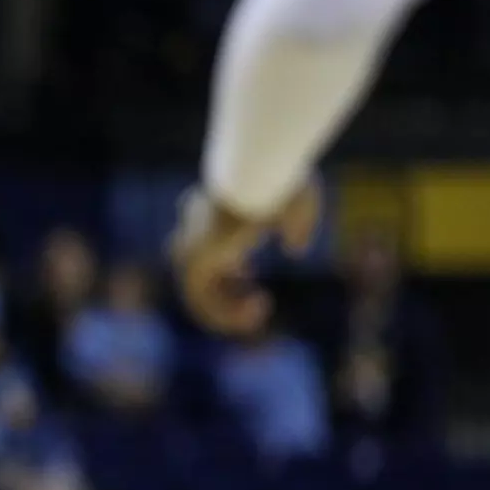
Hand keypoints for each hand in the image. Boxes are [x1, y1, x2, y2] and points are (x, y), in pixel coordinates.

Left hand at [168, 181, 322, 336]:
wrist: (259, 174)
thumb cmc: (280, 184)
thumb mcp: (297, 205)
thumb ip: (298, 226)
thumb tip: (295, 250)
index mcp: (208, 211)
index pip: (203, 246)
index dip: (223, 266)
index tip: (247, 273)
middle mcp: (193, 230)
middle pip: (197, 274)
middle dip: (223, 291)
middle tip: (255, 300)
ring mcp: (191, 249)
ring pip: (198, 295)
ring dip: (229, 312)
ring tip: (259, 313)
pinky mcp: (196, 264)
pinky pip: (201, 304)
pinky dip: (227, 315)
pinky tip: (257, 311)